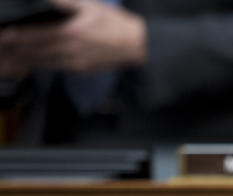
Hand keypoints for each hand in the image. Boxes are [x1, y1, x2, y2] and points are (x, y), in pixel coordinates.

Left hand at [0, 0, 145, 74]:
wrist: (138, 46)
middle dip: (15, 49)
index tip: (2, 34)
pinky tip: (32, 61)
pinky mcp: (81, 70)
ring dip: (24, 58)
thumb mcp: (90, 6)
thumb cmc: (115, 23)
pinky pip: (55, 68)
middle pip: (35, 52)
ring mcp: (74, 64)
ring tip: (10, 55)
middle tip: (1, 45)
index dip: (16, 36)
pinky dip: (40, 64)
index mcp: (69, 33)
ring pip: (42, 63)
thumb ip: (64, 2)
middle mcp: (68, 52)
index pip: (35, 35)